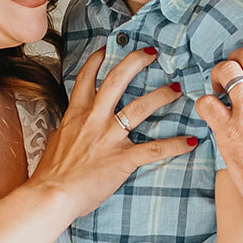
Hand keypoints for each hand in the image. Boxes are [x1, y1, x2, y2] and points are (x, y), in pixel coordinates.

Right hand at [30, 46, 194, 220]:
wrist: (51, 195)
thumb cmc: (51, 173)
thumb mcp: (56, 141)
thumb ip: (68, 129)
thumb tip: (69, 126)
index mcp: (77, 114)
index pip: (87, 77)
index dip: (98, 59)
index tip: (109, 48)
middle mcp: (94, 119)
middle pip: (117, 80)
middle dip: (136, 62)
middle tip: (153, 53)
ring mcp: (109, 138)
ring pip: (140, 108)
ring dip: (161, 96)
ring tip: (177, 88)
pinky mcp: (122, 159)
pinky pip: (154, 149)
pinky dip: (175, 145)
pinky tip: (191, 141)